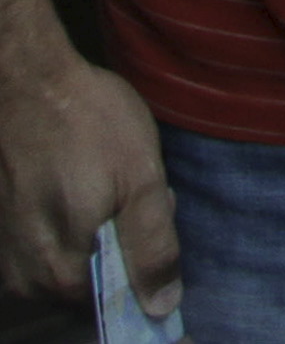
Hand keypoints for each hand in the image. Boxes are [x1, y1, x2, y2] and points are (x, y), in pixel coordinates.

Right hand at [0, 35, 173, 317]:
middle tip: (133, 194)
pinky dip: (76, 226)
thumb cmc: (89, 124)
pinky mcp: (5, 239)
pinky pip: (53, 249)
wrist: (29, 85)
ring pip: (76, 266)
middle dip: (125, 248)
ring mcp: (11, 261)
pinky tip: (82, 187)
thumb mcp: (142, 179)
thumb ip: (152, 248)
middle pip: (98, 285)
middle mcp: (29, 281)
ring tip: (105, 185)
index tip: (152, 222)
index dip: (148, 268)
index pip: (120, 305)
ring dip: (101, 236)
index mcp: (64, 274)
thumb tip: (161, 307)